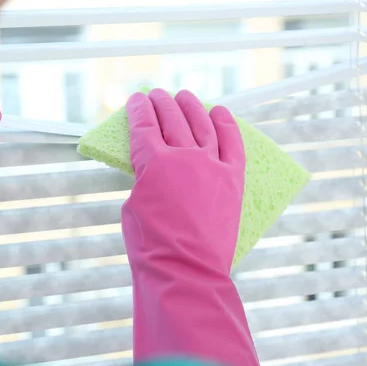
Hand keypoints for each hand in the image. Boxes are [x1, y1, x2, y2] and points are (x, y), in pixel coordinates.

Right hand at [123, 89, 266, 365]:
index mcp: (154, 162)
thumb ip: (144, 179)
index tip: (136, 99)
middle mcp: (184, 156)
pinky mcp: (233, 178)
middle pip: (172, 119)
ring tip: (185, 96)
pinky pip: (232, 143)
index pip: (143, 125)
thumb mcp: (133, 206)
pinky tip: (220, 112)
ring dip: (191, 106)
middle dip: (161, 103)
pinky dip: (227, 124)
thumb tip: (153, 169)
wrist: (186, 272)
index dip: (138, 110)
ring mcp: (211, 165)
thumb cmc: (151, 246)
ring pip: (202, 124)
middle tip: (156, 93)